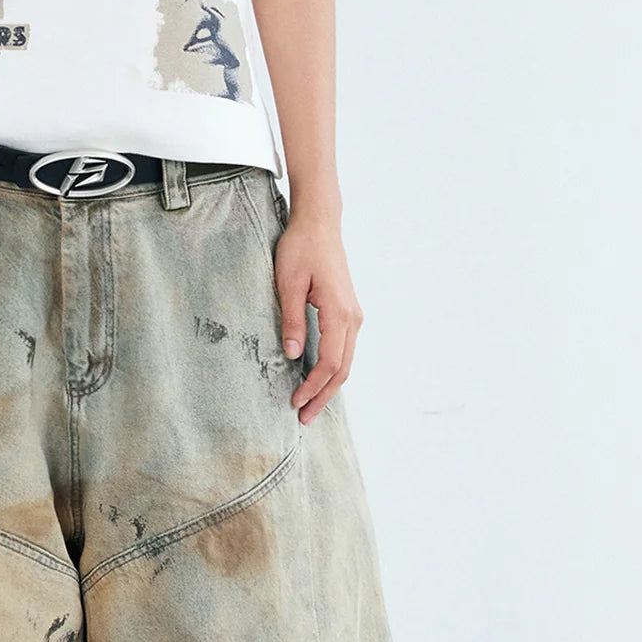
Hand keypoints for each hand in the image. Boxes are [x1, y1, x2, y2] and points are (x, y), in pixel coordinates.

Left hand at [274, 214, 363, 424]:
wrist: (320, 223)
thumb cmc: (301, 248)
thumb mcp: (287, 284)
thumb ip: (292, 320)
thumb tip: (293, 355)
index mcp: (339, 312)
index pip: (329, 363)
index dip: (313, 387)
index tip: (295, 403)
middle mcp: (352, 317)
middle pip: (342, 370)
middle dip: (323, 396)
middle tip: (303, 418)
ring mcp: (353, 315)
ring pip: (346, 362)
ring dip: (328, 387)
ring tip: (310, 406)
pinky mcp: (348, 313)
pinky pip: (344, 350)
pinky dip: (333, 371)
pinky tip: (318, 381)